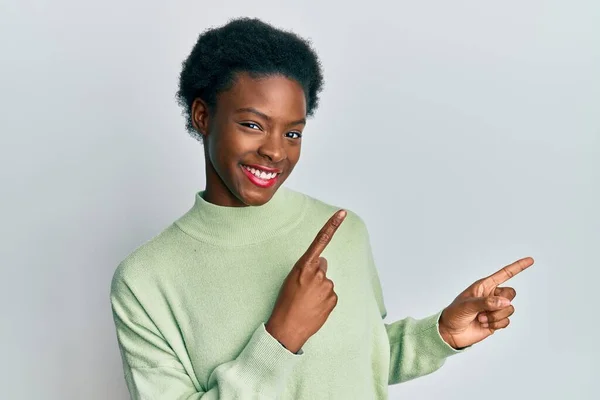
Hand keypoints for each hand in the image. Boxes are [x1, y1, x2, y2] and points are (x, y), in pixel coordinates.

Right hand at [265, 210, 346, 352]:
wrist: (287, 328)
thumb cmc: (286, 303)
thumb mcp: (291, 279)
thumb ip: (308, 268)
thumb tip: (324, 264)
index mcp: (303, 266)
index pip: (320, 240)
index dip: (332, 225)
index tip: (343, 213)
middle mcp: (317, 273)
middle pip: (322, 265)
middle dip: (316, 274)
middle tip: (303, 289)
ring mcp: (327, 286)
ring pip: (326, 281)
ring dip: (319, 289)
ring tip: (306, 301)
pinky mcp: (333, 298)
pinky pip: (331, 294)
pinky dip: (324, 300)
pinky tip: (314, 307)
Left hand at [438, 257, 533, 348]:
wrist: (451, 333)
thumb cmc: (455, 314)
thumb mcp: (468, 305)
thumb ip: (487, 302)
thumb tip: (506, 302)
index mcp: (484, 286)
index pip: (504, 274)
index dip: (517, 267)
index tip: (530, 260)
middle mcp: (492, 295)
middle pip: (511, 293)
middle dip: (502, 302)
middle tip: (485, 309)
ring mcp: (495, 309)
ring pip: (509, 309)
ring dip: (495, 316)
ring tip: (480, 318)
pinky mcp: (496, 321)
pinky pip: (506, 321)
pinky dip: (496, 324)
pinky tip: (483, 324)